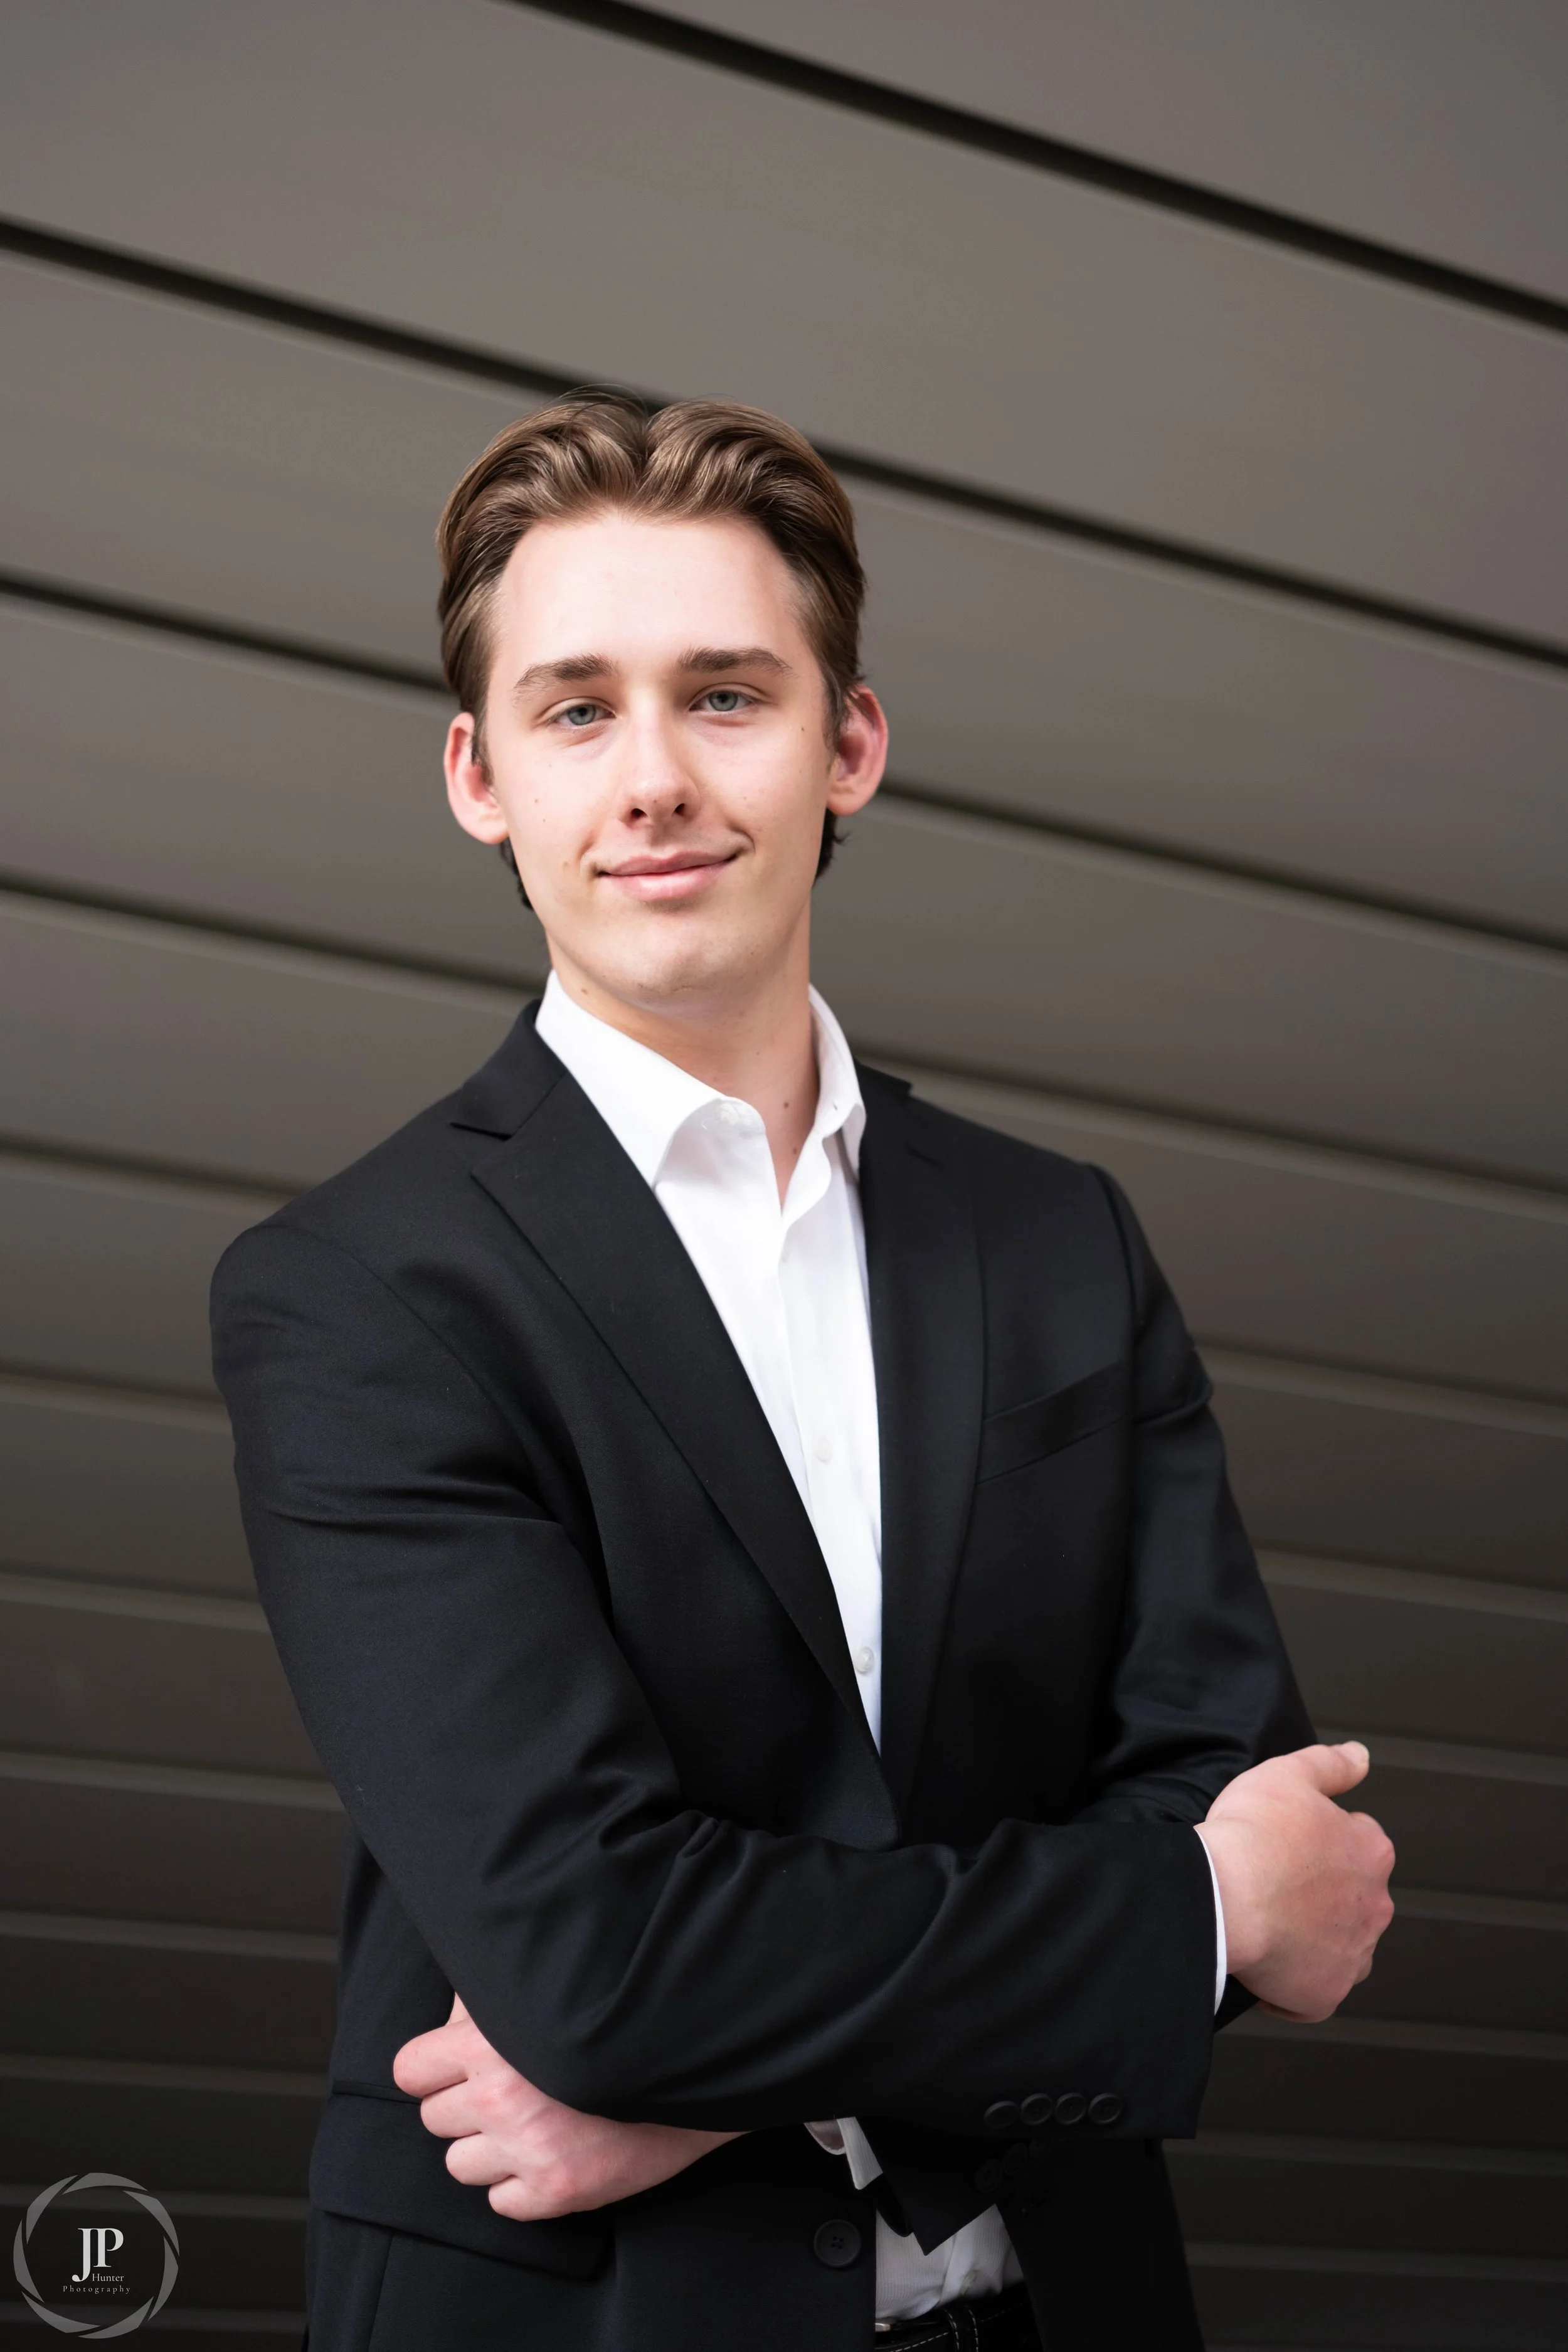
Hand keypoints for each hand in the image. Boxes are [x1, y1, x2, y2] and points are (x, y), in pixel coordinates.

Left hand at [392, 1997, 739, 2219]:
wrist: (694, 2062)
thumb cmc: (615, 2019)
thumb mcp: (543, 1988)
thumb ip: (483, 2000)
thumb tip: (442, 2015)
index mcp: (489, 2042)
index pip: (409, 2071)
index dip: (435, 2066)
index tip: (462, 2064)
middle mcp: (502, 2098)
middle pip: (434, 2118)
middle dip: (467, 2105)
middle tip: (516, 2088)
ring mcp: (529, 2150)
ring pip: (460, 2165)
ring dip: (490, 2149)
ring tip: (537, 2119)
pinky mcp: (556, 2192)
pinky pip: (500, 2203)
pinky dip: (522, 2185)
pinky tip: (557, 2150)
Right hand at [1196, 1741, 1394, 2022]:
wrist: (1223, 1895)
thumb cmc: (1252, 1833)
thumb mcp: (1287, 1774)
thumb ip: (1330, 1764)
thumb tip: (1362, 1756)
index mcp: (1371, 1852)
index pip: (1358, 1841)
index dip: (1320, 1838)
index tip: (1289, 1841)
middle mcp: (1374, 1906)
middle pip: (1353, 1898)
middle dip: (1322, 1893)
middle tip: (1274, 1882)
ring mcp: (1352, 1955)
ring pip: (1341, 1948)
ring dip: (1315, 1940)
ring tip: (1271, 1926)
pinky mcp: (1324, 1995)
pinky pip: (1313, 1994)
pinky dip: (1293, 1985)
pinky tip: (1265, 1968)